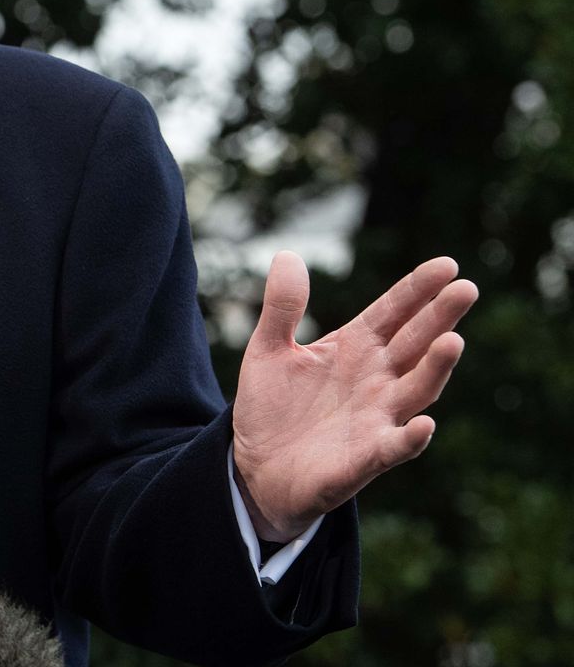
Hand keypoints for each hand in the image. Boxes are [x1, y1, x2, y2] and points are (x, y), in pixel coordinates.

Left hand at [231, 251, 473, 540]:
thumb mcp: (267, 350)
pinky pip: (394, 447)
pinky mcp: (365, 458)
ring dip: (436, 369)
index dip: (417, 289)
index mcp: (354, 348)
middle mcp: (375, 380)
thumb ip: (282, 307)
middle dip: (440, 317)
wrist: (255, 467)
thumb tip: (287, 254)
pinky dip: (411, 437)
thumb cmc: (271, 407)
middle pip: (414, 343)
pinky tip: (424, 424)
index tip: (447, 265)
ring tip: (453, 341)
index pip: (392, 312)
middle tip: (466, 288)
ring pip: (416, 390)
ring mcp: (375, 418)